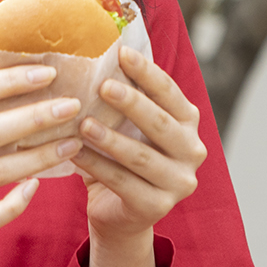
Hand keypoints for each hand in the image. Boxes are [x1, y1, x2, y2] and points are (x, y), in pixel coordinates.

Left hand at [72, 45, 207, 266]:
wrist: (120, 214)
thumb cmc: (122, 158)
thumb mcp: (129, 126)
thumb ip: (126, 98)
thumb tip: (99, 52)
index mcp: (189, 123)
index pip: (170, 93)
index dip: (147, 72)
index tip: (121, 53)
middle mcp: (192, 151)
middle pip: (160, 123)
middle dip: (131, 102)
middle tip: (103, 86)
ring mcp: (179, 182)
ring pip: (141, 156)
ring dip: (110, 138)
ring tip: (83, 123)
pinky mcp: (157, 207)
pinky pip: (123, 182)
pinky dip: (96, 166)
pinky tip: (75, 153)